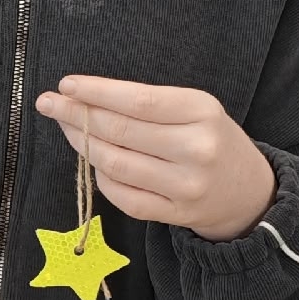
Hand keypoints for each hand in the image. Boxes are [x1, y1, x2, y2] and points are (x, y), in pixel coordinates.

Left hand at [34, 76, 275, 241]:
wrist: (249, 192)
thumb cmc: (212, 140)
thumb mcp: (195, 109)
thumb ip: (148, 104)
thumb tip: (85, 99)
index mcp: (202, 111)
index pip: (138, 101)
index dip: (97, 93)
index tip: (66, 85)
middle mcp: (196, 149)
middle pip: (121, 131)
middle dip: (78, 115)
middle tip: (49, 103)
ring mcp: (186, 186)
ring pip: (116, 164)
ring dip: (83, 145)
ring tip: (67, 128)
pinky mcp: (175, 214)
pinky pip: (123, 196)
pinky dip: (101, 177)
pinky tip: (93, 162)